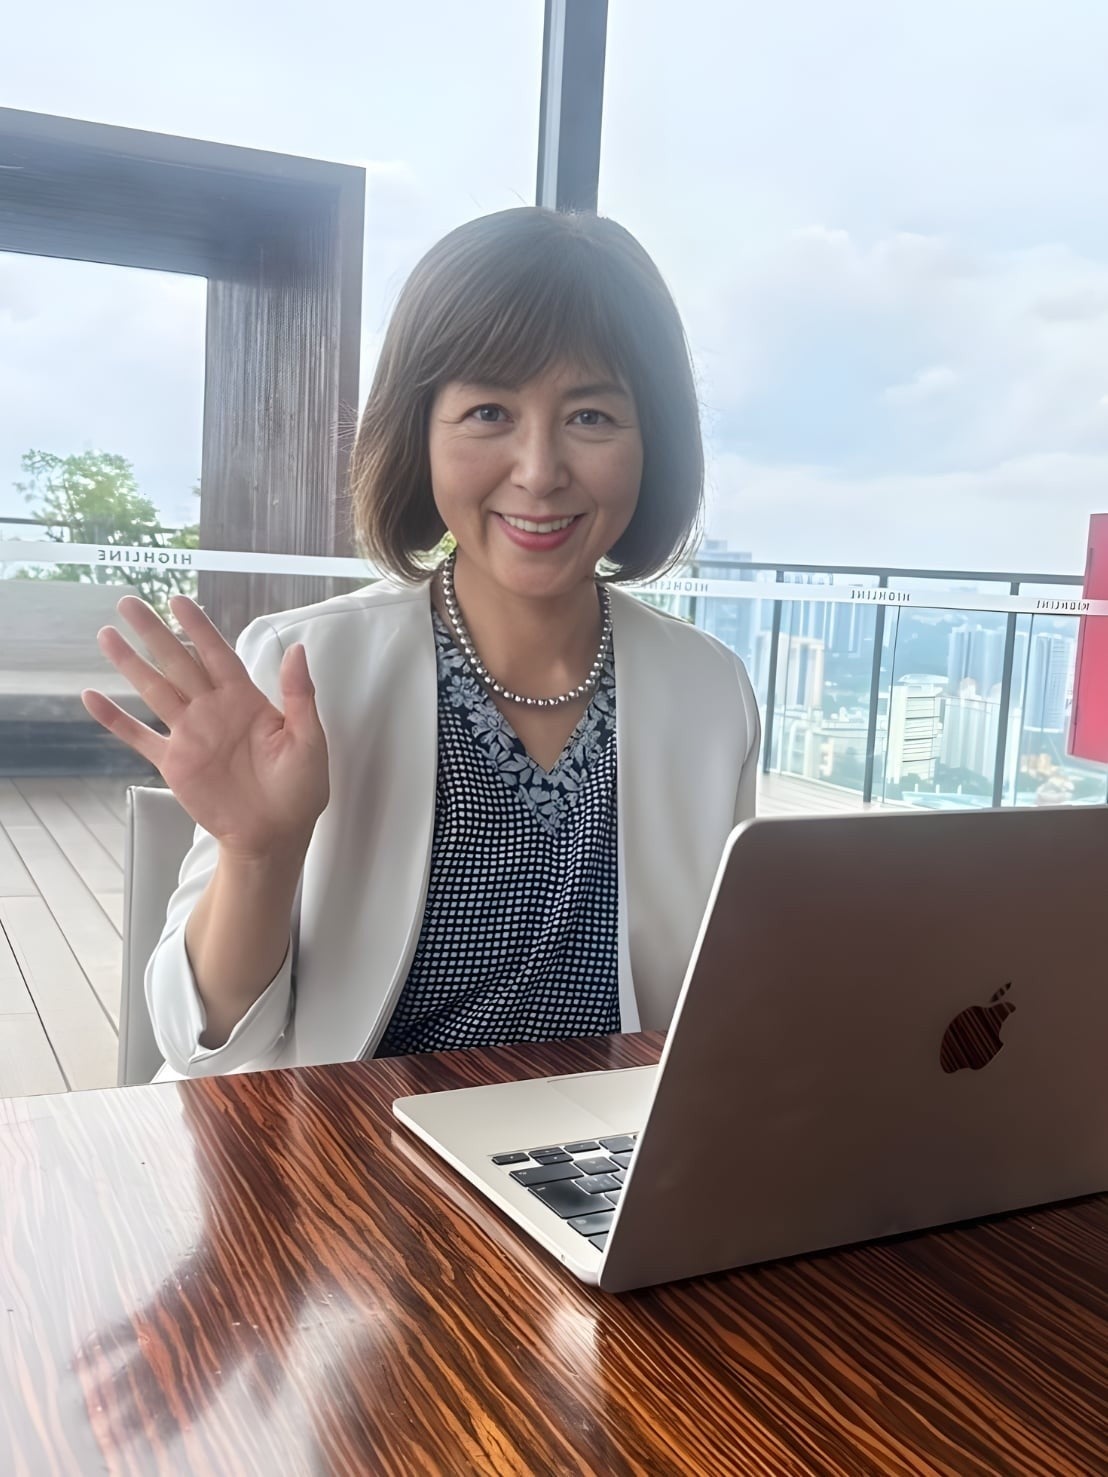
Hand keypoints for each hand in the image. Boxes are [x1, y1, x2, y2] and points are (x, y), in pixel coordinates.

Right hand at [82, 595, 329, 861]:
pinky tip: (92, 697)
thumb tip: (297, 650)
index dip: (198, 627)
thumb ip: (300, 696)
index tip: (178, 600)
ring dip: (130, 664)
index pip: (217, 654)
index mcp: (245, 700)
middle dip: (154, 632)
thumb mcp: (308, 740)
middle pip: (178, 662)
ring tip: (106, 635)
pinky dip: (115, 719)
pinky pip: (139, 736)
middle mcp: (213, 710)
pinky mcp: (174, 762)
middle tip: (129, 602)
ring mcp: (190, 734)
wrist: (274, 835)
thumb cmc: (299, 789)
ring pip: (154, 690)